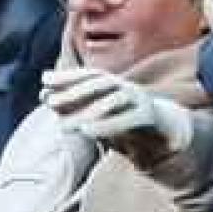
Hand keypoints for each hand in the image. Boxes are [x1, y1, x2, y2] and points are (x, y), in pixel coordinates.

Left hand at [40, 68, 192, 166]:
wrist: (168, 135)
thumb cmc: (128, 122)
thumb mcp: (99, 116)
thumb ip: (75, 107)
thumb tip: (45, 97)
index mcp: (115, 85)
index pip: (89, 75)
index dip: (68, 76)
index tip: (44, 80)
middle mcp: (127, 88)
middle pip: (99, 84)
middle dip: (73, 91)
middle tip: (49, 102)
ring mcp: (141, 101)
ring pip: (112, 101)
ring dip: (86, 112)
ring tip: (63, 125)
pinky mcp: (151, 118)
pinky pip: (128, 120)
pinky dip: (107, 125)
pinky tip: (87, 132)